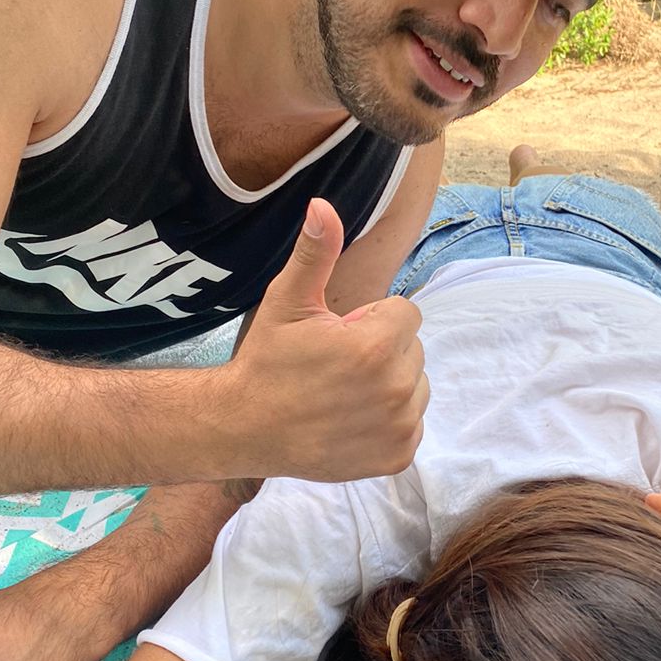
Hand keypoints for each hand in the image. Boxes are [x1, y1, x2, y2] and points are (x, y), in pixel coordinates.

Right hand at [223, 199, 428, 482]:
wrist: (245, 428)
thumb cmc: (267, 361)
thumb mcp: (287, 301)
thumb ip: (315, 253)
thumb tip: (322, 205)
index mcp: (377, 346)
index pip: (405, 313)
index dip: (370, 320)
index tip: (337, 336)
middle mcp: (397, 388)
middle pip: (412, 349)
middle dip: (382, 350)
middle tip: (336, 366)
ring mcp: (399, 426)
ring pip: (415, 385)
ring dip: (388, 384)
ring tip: (343, 393)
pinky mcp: (397, 456)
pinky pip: (412, 422)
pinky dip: (389, 420)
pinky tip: (351, 419)